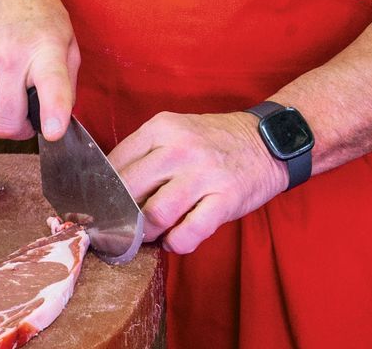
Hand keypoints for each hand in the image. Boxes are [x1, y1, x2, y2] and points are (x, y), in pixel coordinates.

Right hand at [0, 0, 78, 141]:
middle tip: (32, 117)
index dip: (53, 112)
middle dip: (21, 130)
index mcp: (45, 50)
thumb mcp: (68, 42)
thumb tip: (59, 118)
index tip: (53, 131)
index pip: (50, 85)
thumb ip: (68, 83)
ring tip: (18, 82)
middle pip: (7, 121)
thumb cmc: (40, 14)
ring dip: (8, 109)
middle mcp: (12, 59)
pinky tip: (3, 74)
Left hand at [108, 111, 287, 254]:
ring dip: (149, 233)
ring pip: (154, 214)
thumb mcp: (176, 132)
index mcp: (161, 128)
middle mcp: (179, 148)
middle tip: (125, 228)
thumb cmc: (214, 143)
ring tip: (155, 233)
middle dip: (122, 217)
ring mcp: (203, 173)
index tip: (102, 209)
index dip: (103, 194)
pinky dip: (177, 244)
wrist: (269, 141)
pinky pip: (188, 233)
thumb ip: (145, 156)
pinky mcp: (225, 198)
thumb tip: (108, 192)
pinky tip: (178, 239)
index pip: (113, 165)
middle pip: (128, 191)